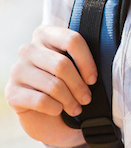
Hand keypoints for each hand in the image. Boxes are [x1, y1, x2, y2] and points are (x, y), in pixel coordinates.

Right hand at [4, 26, 94, 147]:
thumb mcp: (74, 66)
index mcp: (45, 34)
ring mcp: (17, 70)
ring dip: (70, 100)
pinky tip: (59, 110)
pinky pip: (40, 100)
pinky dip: (55, 108)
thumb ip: (82, 58)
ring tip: (77, 108)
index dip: (87, 61)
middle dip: (79, 86)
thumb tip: (102, 66)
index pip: (72, 40)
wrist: (44, 113)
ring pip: (53, 84)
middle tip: (87, 98)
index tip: (94, 79)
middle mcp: (28, 49)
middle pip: (63, 64)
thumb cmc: (64, 83)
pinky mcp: (11, 93)